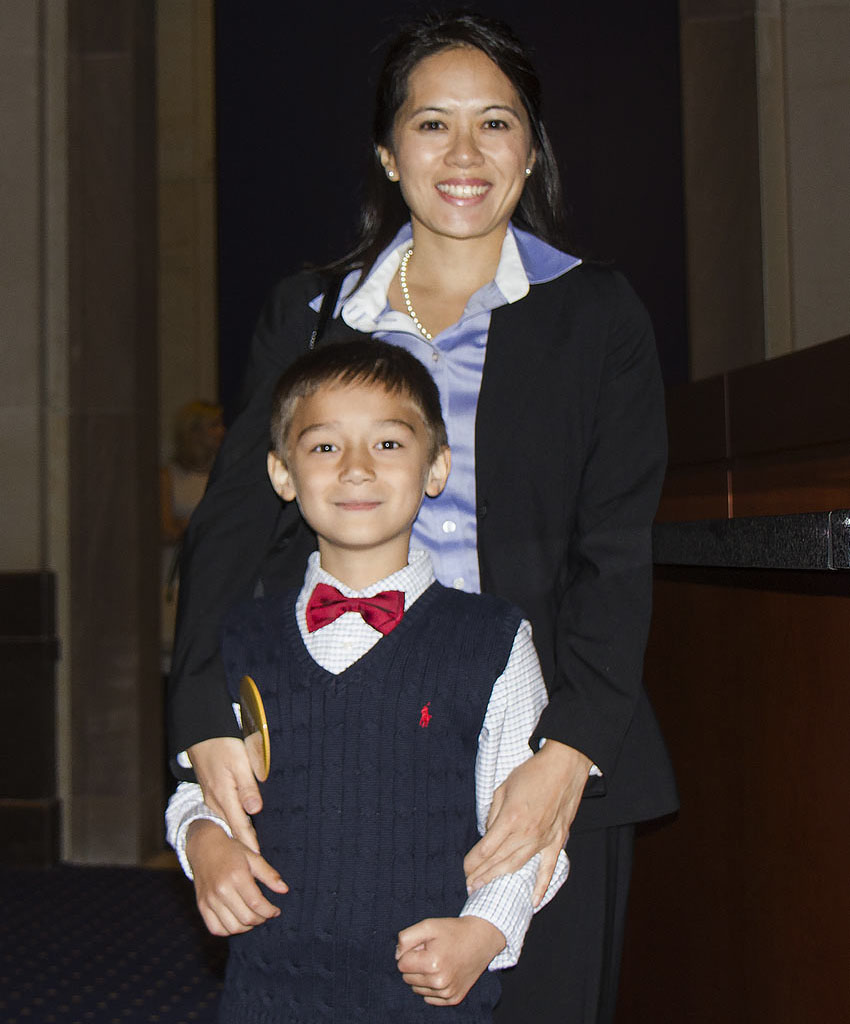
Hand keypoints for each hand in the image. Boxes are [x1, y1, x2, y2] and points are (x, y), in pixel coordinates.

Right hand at [186, 819, 287, 935]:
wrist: (204, 847)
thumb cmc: (232, 851)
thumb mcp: (253, 857)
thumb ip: (269, 875)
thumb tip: (285, 890)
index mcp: (237, 876)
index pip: (257, 903)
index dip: (270, 911)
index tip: (276, 911)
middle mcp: (222, 890)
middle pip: (246, 918)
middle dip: (261, 919)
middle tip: (266, 914)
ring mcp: (210, 900)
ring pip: (232, 927)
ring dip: (247, 927)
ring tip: (254, 918)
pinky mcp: (202, 906)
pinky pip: (216, 929)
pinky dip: (229, 930)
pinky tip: (238, 921)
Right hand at [187, 736, 261, 851]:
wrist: (201, 732)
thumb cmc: (224, 744)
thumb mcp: (240, 763)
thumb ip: (248, 787)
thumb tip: (255, 810)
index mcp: (224, 796)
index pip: (240, 827)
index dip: (249, 844)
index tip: (257, 861)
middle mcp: (215, 802)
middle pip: (232, 829)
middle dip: (243, 847)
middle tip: (255, 866)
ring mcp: (211, 798)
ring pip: (227, 822)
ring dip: (237, 837)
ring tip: (249, 854)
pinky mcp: (212, 793)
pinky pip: (223, 814)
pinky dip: (232, 825)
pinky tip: (238, 830)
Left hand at [396, 916, 504, 1005]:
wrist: (481, 939)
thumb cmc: (453, 931)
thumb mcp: (428, 925)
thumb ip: (406, 938)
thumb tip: (397, 956)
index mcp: (433, 964)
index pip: (401, 964)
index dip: (410, 952)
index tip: (423, 945)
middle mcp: (440, 982)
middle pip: (407, 978)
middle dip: (415, 964)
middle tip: (432, 952)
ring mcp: (447, 993)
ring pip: (417, 989)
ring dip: (423, 976)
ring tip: (439, 961)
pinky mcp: (453, 999)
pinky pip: (429, 998)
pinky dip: (432, 986)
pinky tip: (444, 972)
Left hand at [464, 739, 590, 904]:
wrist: (564, 766)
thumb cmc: (532, 773)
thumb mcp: (504, 787)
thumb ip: (494, 813)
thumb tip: (488, 832)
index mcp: (510, 818)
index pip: (486, 848)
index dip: (473, 862)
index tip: (465, 869)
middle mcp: (526, 833)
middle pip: (498, 861)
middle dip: (481, 875)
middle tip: (469, 885)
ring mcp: (543, 839)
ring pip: (517, 866)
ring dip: (499, 879)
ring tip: (485, 889)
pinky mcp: (557, 840)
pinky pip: (548, 868)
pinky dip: (540, 886)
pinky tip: (533, 901)